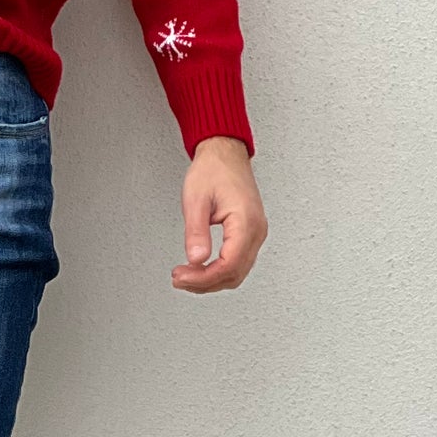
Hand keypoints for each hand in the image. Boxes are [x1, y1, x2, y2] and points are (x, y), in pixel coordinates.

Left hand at [173, 136, 266, 293]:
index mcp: (246, 222)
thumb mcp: (196, 200)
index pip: (229, 265)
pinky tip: (202, 269)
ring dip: (212, 279)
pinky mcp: (251, 233)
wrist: (225, 153)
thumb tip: (196, 259)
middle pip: (235, 273)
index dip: (204, 278)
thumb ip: (196, 232)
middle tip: (180, 278)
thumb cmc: (213, 169)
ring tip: (187, 276)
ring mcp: (256, 233)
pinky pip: (239, 261)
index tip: (182, 277)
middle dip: (205, 282)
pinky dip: (220, 270)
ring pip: (238, 272)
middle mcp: (256, 230)